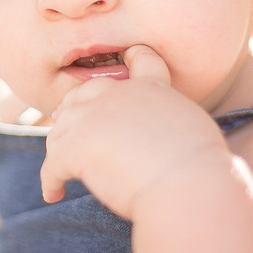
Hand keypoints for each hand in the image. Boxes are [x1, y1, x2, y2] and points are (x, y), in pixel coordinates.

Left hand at [40, 45, 227, 219]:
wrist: (187, 183)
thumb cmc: (202, 168)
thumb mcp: (194, 130)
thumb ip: (172, 124)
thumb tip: (165, 141)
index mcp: (152, 87)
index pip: (140, 59)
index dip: (130, 58)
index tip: (124, 59)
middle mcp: (118, 94)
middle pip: (82, 94)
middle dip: (73, 109)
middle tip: (68, 130)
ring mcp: (93, 117)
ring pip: (61, 129)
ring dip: (59, 149)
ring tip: (60, 172)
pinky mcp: (75, 146)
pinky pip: (52, 164)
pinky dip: (50, 181)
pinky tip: (54, 194)